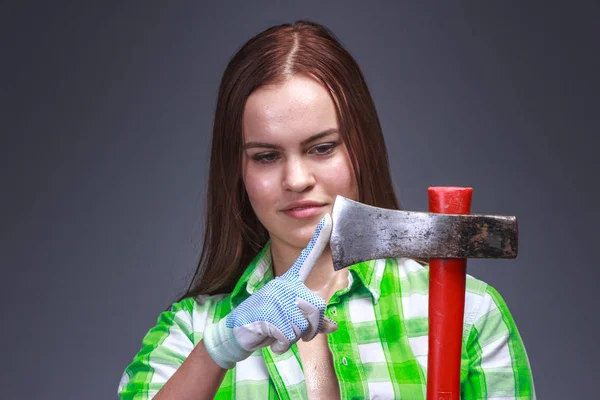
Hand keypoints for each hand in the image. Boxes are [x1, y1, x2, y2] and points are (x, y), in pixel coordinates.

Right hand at [203, 214, 336, 368]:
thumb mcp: (290, 323)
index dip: (318, 240)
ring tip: (277, 333)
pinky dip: (281, 345)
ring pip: (303, 325)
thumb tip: (333, 326)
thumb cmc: (265, 324)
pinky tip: (270, 339)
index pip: (307, 259)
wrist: (235, 333)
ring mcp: (273, 298)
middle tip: (291, 332)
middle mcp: (282, 285)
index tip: (329, 220)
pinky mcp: (266, 314)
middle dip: (309, 329)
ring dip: (292, 338)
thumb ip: (311, 323)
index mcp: (288, 283)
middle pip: (316, 308)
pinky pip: (288, 335)